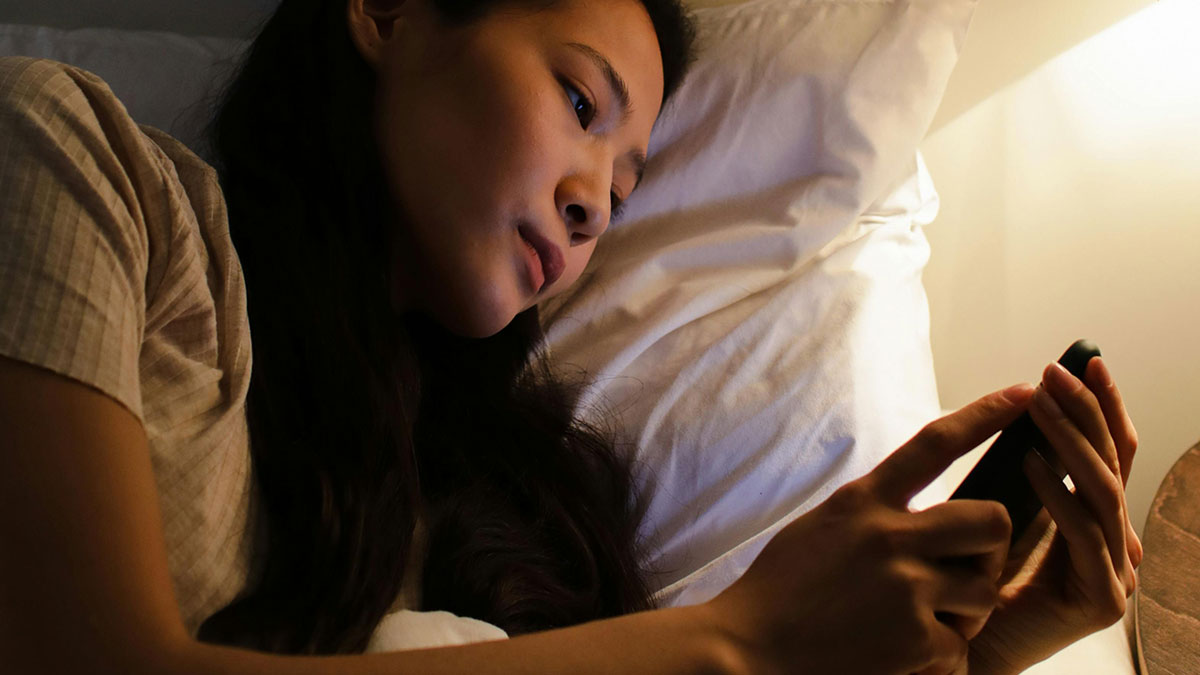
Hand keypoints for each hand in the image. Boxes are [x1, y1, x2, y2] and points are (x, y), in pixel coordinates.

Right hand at [705, 385, 1034, 674]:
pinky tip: (903, 659)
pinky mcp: (914, 641)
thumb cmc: (779, 591)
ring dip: (966, 609)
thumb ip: (871, 512)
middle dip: (991, 547)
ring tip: (924, 621)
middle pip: (991, 520)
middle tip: (967, 568)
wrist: (747, 649)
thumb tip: (916, 508)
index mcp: (863, 501)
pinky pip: (959, 646)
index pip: (935, 444)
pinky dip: (938, 659)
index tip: (1023, 393)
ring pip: (984, 588)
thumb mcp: (821, 527)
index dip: (984, 415)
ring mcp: (905, 589)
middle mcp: (889, 537)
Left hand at [969, 357, 1141, 673]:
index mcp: (1099, 521)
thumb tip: (1021, 409)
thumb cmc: (977, 579)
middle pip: (1114, 464)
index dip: (1103, 406)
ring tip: (1041, 404)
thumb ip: (1025, 477)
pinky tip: (1030, 462)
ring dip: (1069, 441)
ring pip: (1101, 491)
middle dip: (1087, 411)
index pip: (1112, 452)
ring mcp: (1116, 573)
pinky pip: (1083, 535)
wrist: (962, 646)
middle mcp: (1118, 544)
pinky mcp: (1100, 600)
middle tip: (1059, 372)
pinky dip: (1057, 493)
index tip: (1086, 360)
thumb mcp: (1003, 514)